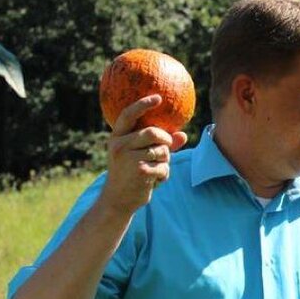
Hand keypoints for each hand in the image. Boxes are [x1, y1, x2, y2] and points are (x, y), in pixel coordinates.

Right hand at [98, 94, 187, 213]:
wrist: (118, 200)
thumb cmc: (130, 175)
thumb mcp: (140, 157)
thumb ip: (160, 145)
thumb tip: (183, 135)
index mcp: (116, 137)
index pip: (128, 115)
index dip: (142, 105)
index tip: (158, 97)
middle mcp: (119, 145)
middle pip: (153, 133)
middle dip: (165, 141)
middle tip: (166, 147)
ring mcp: (128, 158)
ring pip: (161, 151)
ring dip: (164, 161)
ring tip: (155, 170)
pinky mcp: (139, 171)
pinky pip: (163, 166)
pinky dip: (164, 174)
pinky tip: (155, 181)